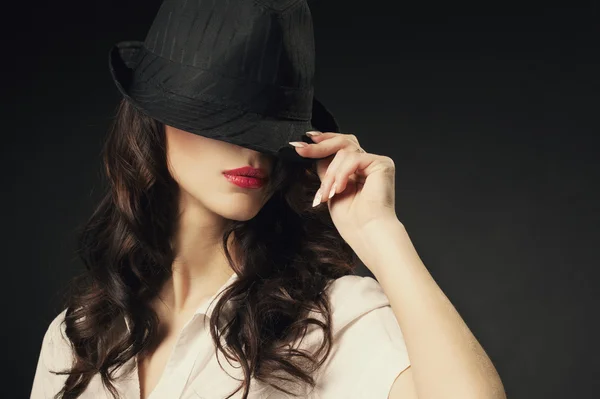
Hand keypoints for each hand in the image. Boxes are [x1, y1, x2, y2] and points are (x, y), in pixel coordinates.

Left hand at [289, 130, 398, 250]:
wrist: (366, 232)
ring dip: (331, 174)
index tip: (302, 144)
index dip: (322, 142)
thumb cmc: (352, 220)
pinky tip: (340, 189)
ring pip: (344, 152)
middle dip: (320, 146)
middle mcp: (366, 164)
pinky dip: (342, 174)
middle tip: (302, 149)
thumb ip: (326, 171)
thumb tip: (313, 153)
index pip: (338, 147)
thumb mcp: (329, 190)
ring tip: (328, 193)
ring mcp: (374, 163)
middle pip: (343, 141)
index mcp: (355, 170)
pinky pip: (354, 158)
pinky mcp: (382, 164)